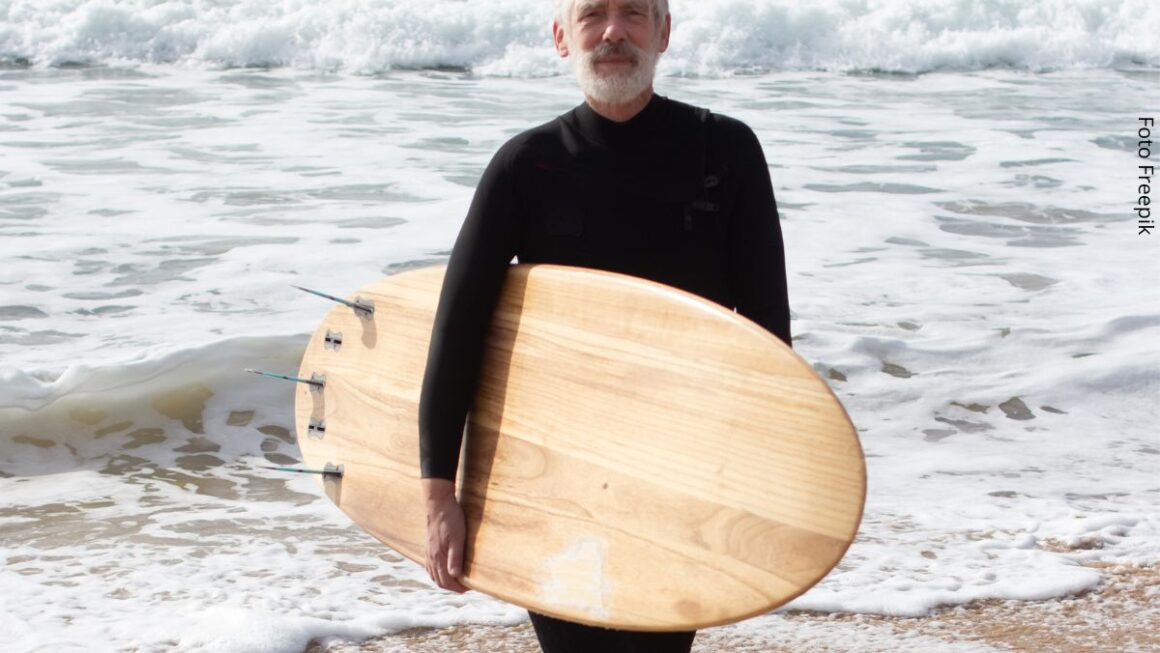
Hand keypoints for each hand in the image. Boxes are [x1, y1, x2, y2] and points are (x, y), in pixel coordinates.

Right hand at [423, 478, 468, 592]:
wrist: (438, 503)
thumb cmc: (451, 519)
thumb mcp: (457, 538)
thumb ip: (455, 557)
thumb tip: (455, 576)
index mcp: (438, 557)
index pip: (447, 581)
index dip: (458, 588)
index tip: (470, 587)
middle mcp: (431, 557)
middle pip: (439, 580)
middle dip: (452, 587)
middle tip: (465, 586)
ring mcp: (428, 551)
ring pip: (433, 574)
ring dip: (444, 581)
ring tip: (456, 581)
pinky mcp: (428, 545)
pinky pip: (429, 565)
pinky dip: (436, 573)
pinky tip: (442, 569)